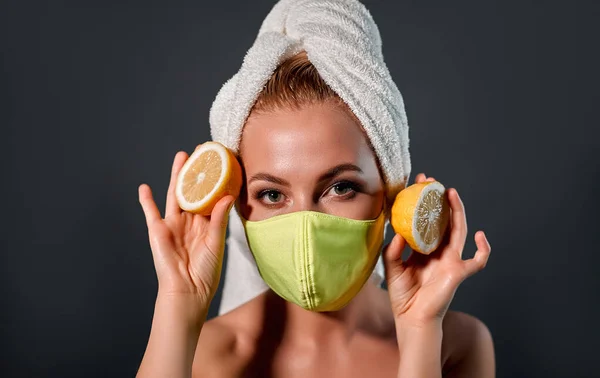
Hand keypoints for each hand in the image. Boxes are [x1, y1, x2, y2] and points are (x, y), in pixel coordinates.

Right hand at [138, 151, 235, 304]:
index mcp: (207, 223)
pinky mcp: (158, 230)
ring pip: (175, 195)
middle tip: (201, 151)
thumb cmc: (205, 271)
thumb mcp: (215, 242)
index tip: (221, 162)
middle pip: (193, 190)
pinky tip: (144, 187)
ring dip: (176, 176)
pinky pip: (150, 212)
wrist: (188, 291)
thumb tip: (227, 196)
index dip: (215, 180)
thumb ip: (219, 218)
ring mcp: (173, 224)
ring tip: (181, 157)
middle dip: (196, 172)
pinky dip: (146, 201)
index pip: (211, 196)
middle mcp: (190, 221)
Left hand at [383, 173, 490, 327]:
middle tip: (433, 183)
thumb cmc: (402, 295)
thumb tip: (398, 231)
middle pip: (442, 221)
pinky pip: (477, 261)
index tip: (416, 186)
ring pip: (458, 231)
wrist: (412, 318)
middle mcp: (438, 252)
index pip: (424, 222)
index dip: (421, 205)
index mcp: (423, 250)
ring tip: (451, 193)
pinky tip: (480, 235)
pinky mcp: (458, 272)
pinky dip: (483, 249)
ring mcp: (450, 260)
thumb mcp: (391, 268)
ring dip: (457, 212)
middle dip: (439, 202)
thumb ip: (393, 250)